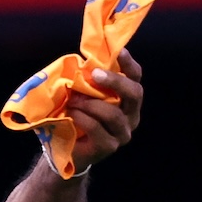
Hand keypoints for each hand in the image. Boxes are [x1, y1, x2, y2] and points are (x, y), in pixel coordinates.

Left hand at [65, 48, 143, 169]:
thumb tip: (82, 63)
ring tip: (73, 100)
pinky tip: (71, 114)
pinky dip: (82, 118)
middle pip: (134, 94)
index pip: (136, 79)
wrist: (66, 149)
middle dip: (115, 81)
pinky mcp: (109, 146)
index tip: (120, 52)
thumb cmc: (76, 118)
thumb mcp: (83, 96)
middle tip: (94, 74)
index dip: (129, 65)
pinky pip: (97, 128)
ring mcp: (122, 133)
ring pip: (113, 114)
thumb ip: (89, 83)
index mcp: (127, 101)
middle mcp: (131, 116)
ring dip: (90, 104)